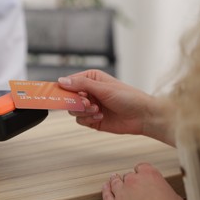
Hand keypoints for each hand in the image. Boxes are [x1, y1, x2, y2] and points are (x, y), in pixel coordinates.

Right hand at [58, 70, 175, 144]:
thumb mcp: (103, 88)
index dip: (63, 89)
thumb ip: (81, 84)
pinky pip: (80, 120)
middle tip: (87, 103)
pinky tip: (101, 117)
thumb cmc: (128, 97)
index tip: (56, 94)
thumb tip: (61, 81)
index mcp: (91, 79)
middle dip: (77, 103)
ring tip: (98, 110)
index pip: (69, 83)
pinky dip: (88, 120)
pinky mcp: (92, 119)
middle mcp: (89, 92)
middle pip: (69, 98)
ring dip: (84, 112)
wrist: (143, 116)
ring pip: (73, 111)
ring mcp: (90, 106)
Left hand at [102, 163, 196, 199]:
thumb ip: (161, 190)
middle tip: (132, 189)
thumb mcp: (174, 197)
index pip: (141, 168)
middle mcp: (133, 181)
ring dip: (115, 183)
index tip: (140, 177)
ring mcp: (121, 194)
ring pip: (115, 183)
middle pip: (127, 177)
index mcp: (150, 175)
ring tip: (114, 183)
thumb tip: (158, 193)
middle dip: (130, 182)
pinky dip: (106, 191)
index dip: (140, 173)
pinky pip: (106, 195)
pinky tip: (106, 189)